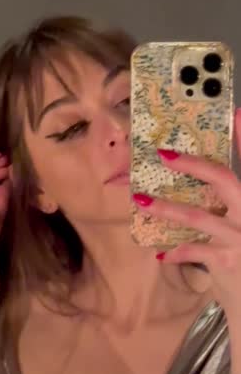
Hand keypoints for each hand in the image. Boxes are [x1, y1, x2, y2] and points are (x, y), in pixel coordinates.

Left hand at [131, 107, 240, 313]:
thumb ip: (228, 206)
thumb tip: (201, 185)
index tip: (236, 112)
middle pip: (224, 180)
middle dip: (193, 165)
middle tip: (163, 154)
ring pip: (198, 216)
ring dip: (165, 208)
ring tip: (141, 199)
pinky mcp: (227, 261)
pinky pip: (194, 250)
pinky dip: (176, 251)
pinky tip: (160, 254)